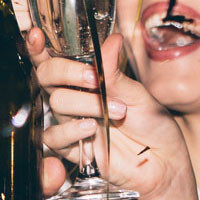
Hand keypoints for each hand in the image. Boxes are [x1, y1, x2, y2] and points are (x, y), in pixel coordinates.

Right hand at [34, 33, 199, 199]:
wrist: (163, 164)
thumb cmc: (154, 126)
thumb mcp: (139, 94)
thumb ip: (116, 72)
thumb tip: (112, 40)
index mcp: (88, 80)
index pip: (55, 59)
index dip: (39, 47)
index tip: (36, 35)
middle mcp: (75, 98)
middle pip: (46, 76)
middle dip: (65, 72)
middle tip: (93, 78)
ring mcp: (72, 122)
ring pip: (55, 103)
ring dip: (84, 103)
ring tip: (114, 111)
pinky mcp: (73, 148)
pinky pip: (54, 136)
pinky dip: (71, 130)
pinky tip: (91, 128)